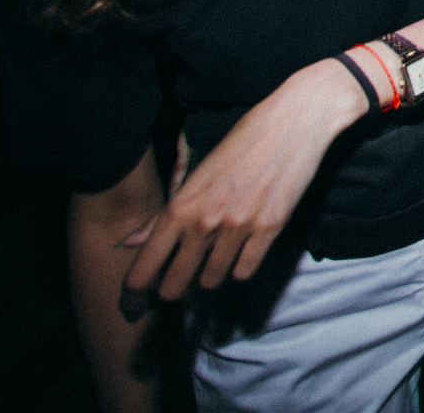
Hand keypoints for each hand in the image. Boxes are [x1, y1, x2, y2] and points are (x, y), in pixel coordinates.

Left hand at [119, 61, 364, 314]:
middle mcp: (205, 221)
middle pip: (174, 285)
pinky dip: (240, 268)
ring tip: (211, 264)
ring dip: (208, 277)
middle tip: (173, 289)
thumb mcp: (197, 173)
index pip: (144, 267)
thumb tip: (128, 242)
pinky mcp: (270, 228)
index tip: (133, 303)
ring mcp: (239, 226)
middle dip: (170, 292)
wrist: (295, 120)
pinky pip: (245, 271)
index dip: (134, 293)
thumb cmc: (244, 140)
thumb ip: (164, 214)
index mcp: (181, 204)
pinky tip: (240, 254)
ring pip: (211, 281)